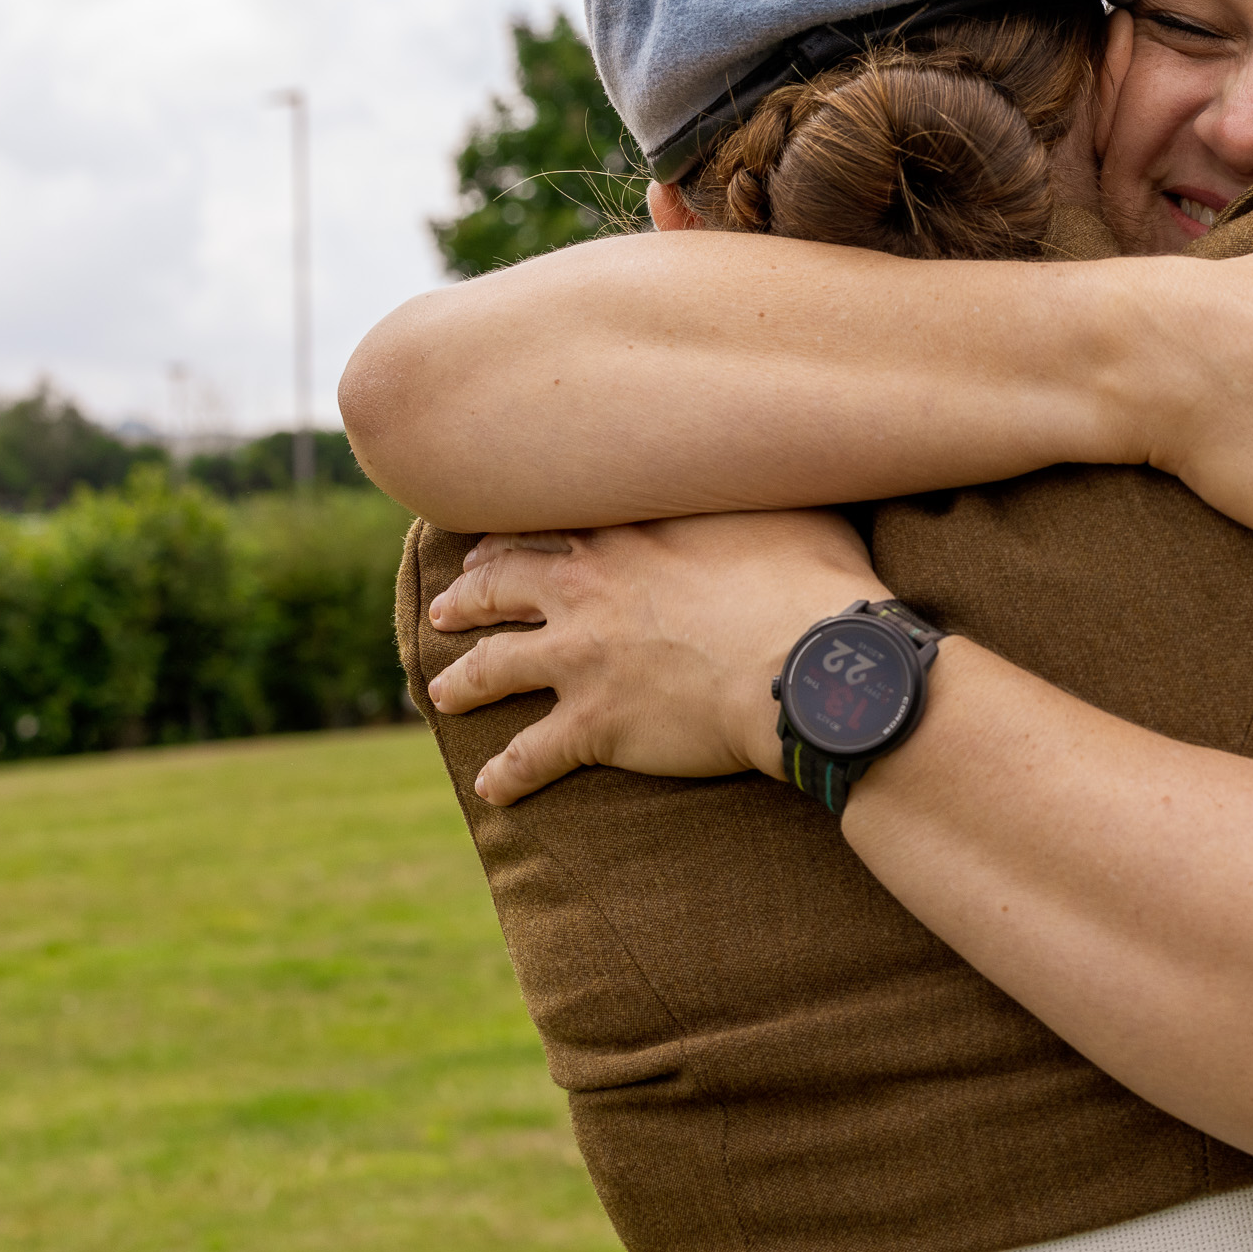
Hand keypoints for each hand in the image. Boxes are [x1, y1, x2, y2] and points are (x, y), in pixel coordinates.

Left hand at [424, 511, 880, 805]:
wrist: (805, 664)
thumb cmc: (811, 584)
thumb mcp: (790, 508)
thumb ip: (760, 490)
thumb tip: (780, 462)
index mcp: (627, 536)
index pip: (548, 529)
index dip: (514, 539)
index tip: (494, 547)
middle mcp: (587, 590)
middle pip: (502, 587)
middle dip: (468, 597)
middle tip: (446, 606)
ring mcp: (582, 659)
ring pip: (495, 666)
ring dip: (463, 680)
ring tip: (441, 692)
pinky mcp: (593, 724)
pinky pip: (532, 755)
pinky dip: (507, 775)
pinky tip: (491, 789)